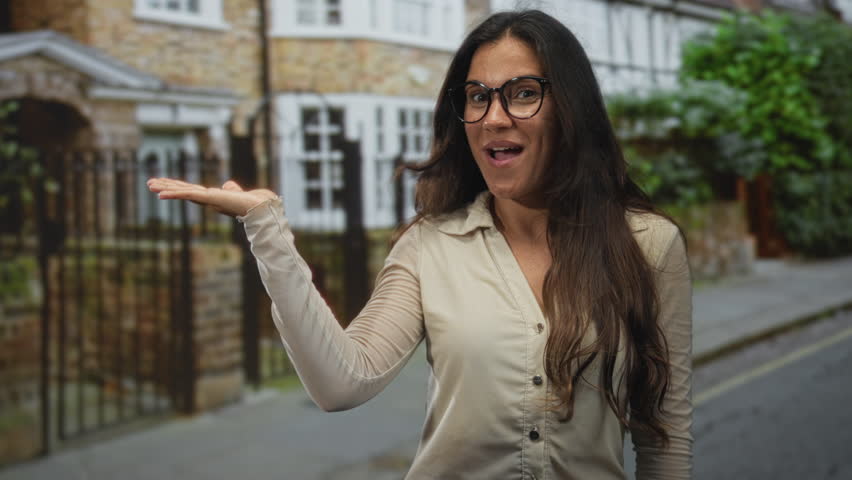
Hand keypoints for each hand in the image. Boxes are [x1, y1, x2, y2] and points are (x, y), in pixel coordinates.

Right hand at [147, 178, 277, 216]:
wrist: (261, 208)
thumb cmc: (252, 202)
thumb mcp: (236, 192)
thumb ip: (231, 189)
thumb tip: (228, 186)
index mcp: (211, 197)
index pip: (190, 190)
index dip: (177, 186)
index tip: (164, 184)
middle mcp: (207, 199)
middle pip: (183, 190)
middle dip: (167, 187)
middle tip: (150, 184)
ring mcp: (207, 199)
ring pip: (182, 192)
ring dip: (166, 188)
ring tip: (150, 185)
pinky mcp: (209, 198)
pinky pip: (188, 194)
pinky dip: (175, 193)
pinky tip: (161, 194)